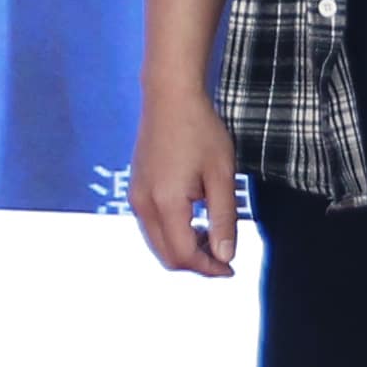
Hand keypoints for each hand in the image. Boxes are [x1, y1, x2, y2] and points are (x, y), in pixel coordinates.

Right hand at [126, 84, 241, 275]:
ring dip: (183, 249)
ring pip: (156, 243)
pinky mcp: (135, 188)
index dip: (209, 268)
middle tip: (224, 257)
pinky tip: (193, 219)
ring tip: (210, 236)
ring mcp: (135, 196)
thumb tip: (225, 257)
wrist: (169, 98)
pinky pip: (151, 226)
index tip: (231, 267)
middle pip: (166, 255)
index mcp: (166, 202)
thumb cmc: (200, 131)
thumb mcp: (222, 175)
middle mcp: (143, 204)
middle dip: (196, 263)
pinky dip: (172, 234)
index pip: (183, 255)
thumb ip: (223, 218)